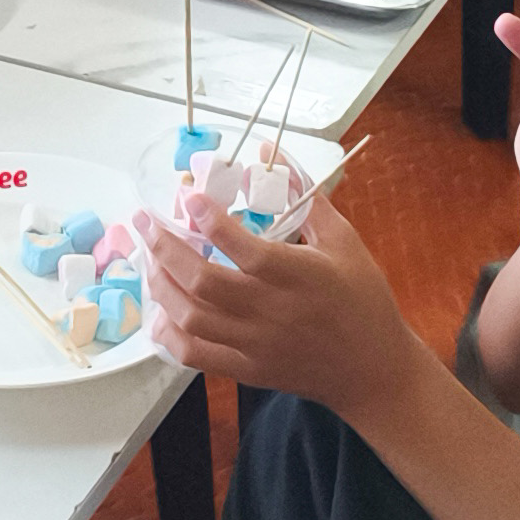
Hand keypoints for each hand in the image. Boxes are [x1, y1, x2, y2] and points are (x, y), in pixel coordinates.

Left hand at [136, 192, 434, 429]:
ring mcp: (255, 345)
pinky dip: (168, 334)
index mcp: (299, 277)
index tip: (189, 196)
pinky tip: (160, 310)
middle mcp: (272, 312)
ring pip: (191, 318)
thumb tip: (269, 149)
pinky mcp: (246, 369)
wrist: (374, 370)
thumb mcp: (344, 241)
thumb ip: (305, 196)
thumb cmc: (362, 299)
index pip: (245, 249)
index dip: (211, 221)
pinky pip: (195, 355)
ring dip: (161, 285)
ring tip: (149, 258)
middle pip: (204, 283)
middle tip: (144, 221)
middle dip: (165, 248)